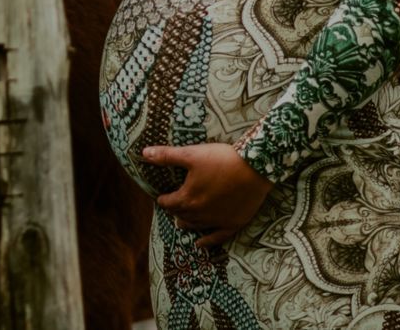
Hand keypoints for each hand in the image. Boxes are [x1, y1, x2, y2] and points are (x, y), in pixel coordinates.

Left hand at [145, 143, 274, 249]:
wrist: (255, 168)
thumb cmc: (221, 159)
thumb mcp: (191, 154)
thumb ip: (167, 156)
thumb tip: (144, 153)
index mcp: (187, 198)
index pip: (168, 202)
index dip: (162, 199)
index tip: (161, 196)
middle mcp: (200, 214)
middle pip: (181, 214)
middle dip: (174, 210)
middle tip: (172, 206)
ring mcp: (217, 221)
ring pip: (196, 226)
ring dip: (186, 223)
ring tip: (180, 223)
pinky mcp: (233, 224)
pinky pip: (217, 237)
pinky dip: (207, 241)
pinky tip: (200, 244)